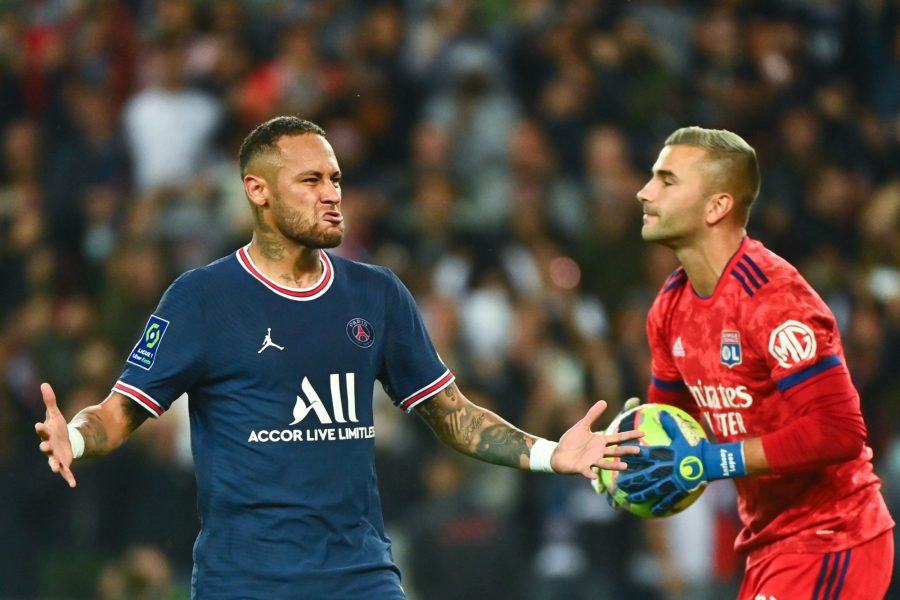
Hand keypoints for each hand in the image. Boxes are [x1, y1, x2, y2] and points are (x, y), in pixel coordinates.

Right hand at [34, 383, 76, 487]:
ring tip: (55, 469)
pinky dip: (68, 478)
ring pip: (53, 461)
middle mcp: (49, 446)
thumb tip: (44, 384)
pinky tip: (73, 484)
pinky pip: (66, 472)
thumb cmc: (58, 428)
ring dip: (54, 465)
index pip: (43, 430)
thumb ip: (50, 401)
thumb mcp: (55, 414)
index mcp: (47, 434)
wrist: (65, 441)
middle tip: (44, 446)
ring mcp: (56, 456)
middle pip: (46, 446)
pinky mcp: (64, 463)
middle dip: (45, 446)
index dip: (41, 428)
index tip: (39, 424)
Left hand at [551, 400, 643, 478]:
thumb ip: (592, 415)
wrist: (557, 454)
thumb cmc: (571, 441)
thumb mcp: (582, 426)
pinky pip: (587, 471)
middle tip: (639, 450)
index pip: (618, 438)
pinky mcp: (581, 468)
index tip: (643, 433)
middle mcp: (598, 452)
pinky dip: (590, 474)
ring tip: (625, 466)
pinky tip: (594, 476)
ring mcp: (591, 461)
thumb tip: (604, 401)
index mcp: (600, 442)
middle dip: (626, 450)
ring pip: (605, 463)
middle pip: (615, 451)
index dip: (630, 435)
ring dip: (614, 465)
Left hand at [617, 411, 744, 515]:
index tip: (620, 457)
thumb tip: (659, 411)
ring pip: (653, 490)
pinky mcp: (681, 490)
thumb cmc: (696, 446)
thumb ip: (669, 424)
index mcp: (664, 455)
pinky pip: (668, 500)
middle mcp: (666, 469)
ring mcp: (673, 481)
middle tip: (618, 483)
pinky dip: (661, 505)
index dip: (631, 457)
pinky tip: (653, 511)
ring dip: (641, 495)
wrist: (712, 462)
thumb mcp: (682, 433)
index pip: (644, 455)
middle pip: (644, 475)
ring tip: (630, 499)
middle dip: (631, 480)